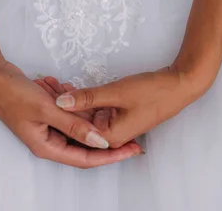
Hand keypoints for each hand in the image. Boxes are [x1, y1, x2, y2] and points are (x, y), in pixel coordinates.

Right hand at [0, 61, 143, 167]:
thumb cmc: (13, 94)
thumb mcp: (47, 109)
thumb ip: (75, 125)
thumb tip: (101, 142)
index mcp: (47, 146)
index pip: (85, 159)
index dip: (110, 157)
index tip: (132, 150)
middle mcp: (48, 140)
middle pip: (83, 143)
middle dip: (101, 130)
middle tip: (127, 124)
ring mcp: (46, 126)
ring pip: (76, 123)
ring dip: (82, 110)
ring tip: (83, 93)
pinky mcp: (46, 113)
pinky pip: (67, 110)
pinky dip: (70, 99)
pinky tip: (62, 85)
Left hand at [55, 66, 211, 148]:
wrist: (180, 84)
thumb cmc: (152, 91)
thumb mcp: (115, 92)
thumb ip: (87, 98)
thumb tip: (60, 102)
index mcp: (110, 137)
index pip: (74, 131)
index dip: (56, 114)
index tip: (42, 96)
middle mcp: (111, 136)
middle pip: (78, 124)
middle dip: (61, 105)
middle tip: (43, 86)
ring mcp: (115, 126)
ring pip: (84, 115)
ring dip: (70, 101)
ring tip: (50, 84)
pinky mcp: (117, 115)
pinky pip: (94, 109)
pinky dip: (83, 99)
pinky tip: (67, 87)